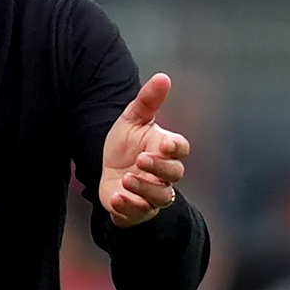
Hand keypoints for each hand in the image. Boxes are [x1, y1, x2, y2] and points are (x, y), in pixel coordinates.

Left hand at [99, 73, 190, 227]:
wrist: (109, 171)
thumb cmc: (127, 144)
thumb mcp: (133, 119)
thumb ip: (148, 100)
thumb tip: (163, 77)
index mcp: (165, 148)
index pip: (180, 149)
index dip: (175, 147)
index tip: (164, 143)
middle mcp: (163, 173)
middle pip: (174, 173)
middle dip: (159, 167)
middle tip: (141, 159)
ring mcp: (152, 192)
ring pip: (160, 196)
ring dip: (144, 188)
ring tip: (126, 179)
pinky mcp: (137, 209)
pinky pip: (139, 212)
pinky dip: (129, 207)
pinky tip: (117, 198)